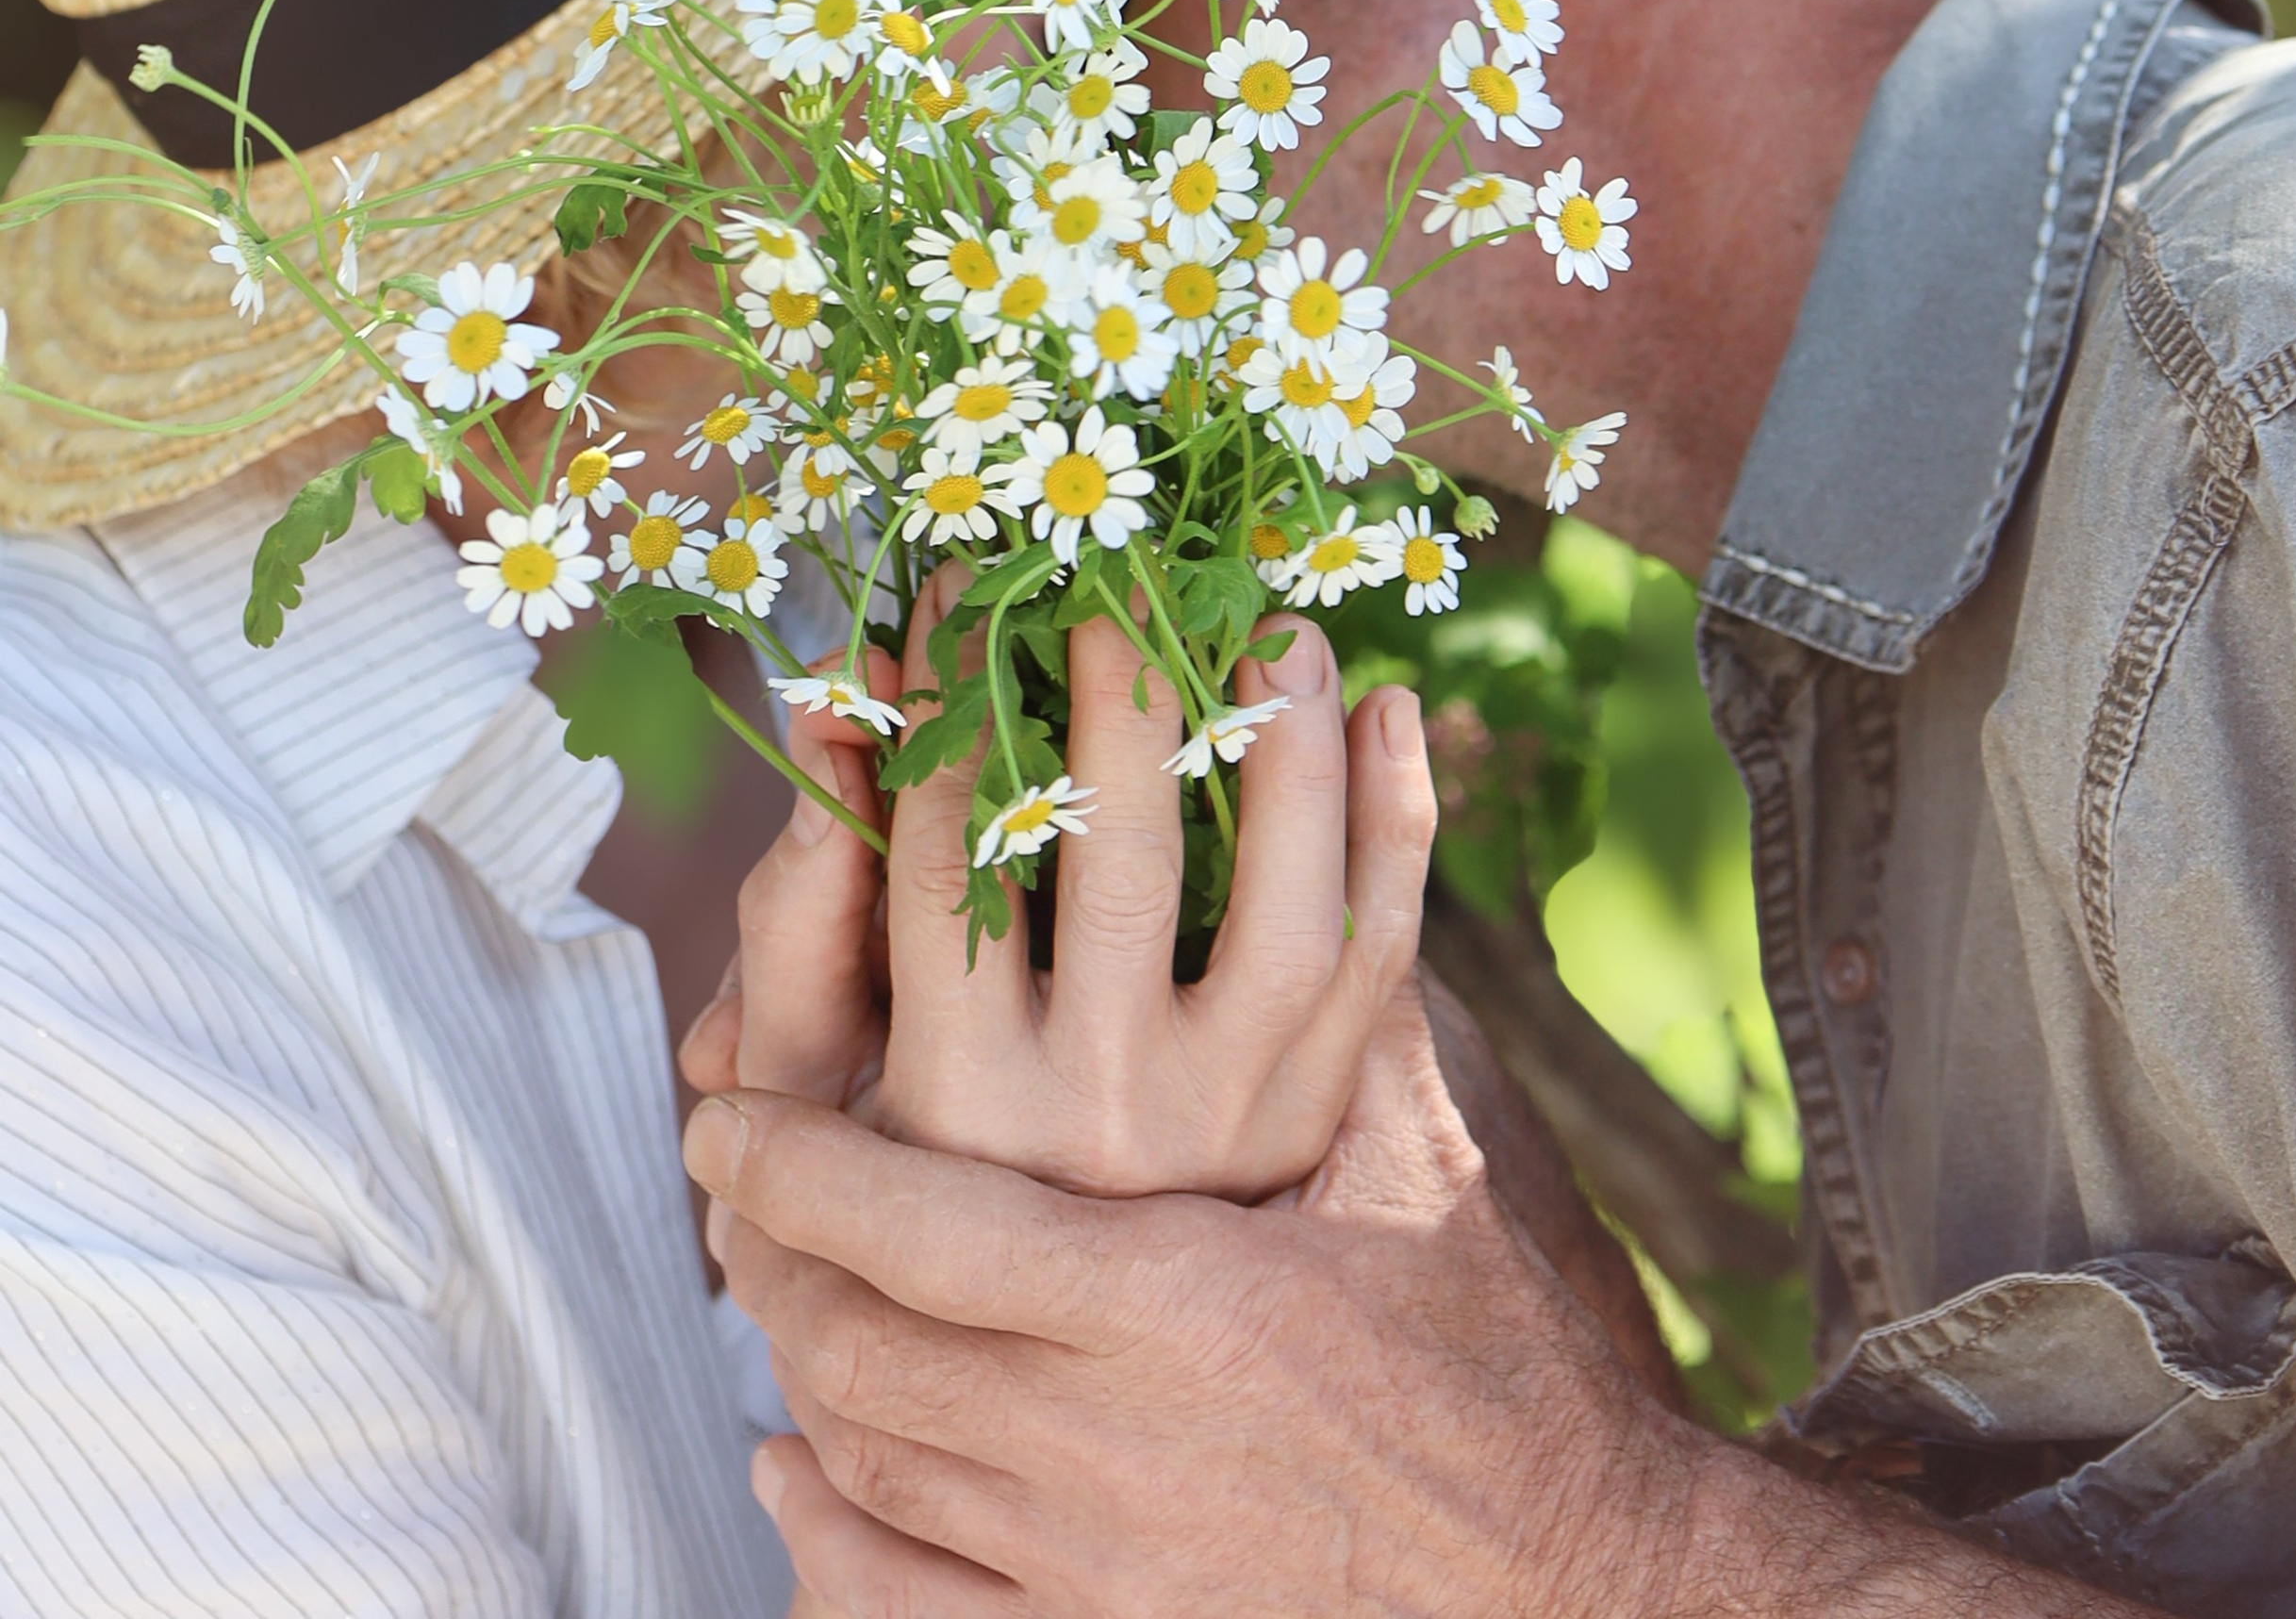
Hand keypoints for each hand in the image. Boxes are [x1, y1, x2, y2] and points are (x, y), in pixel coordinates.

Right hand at [684, 571, 1438, 1200]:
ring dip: (1288, 746)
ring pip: (1285, 909)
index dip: (946, 697)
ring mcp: (1228, 1122)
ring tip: (1271, 622)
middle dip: (1119, 693)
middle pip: (1122, 863)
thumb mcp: (806, 1082)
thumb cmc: (886, 1192)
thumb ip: (800, 908)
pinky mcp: (1315, 1117)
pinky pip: (1382, 959)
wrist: (1028, 1372)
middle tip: (1115, 573)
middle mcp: (1097, 1115)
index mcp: (951, 1099)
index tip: (954, 591)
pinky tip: (1393, 712)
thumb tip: (829, 705)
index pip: (944, 850)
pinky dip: (1403, 830)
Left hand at [694, 981, 1684, 1618]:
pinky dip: (824, 1539)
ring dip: (795, 1359)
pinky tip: (792, 1474)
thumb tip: (1361, 770)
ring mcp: (1090, 1564)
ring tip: (761, 1274)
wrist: (1561, 1581)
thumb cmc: (1501, 1357)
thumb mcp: (1418, 1160)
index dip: (800, 1164)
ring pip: (870, 1460)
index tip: (725, 1109)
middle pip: (860, 1346)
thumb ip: (1347, 991)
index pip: (918, 1224)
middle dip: (770, 1250)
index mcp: (1166, 1301)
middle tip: (727, 1174)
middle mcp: (1100, 1442)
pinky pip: (906, 1604)